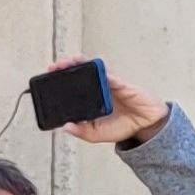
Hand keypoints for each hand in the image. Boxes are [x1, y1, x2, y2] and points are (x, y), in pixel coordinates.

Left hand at [56, 60, 171, 145]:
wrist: (145, 126)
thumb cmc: (122, 126)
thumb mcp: (97, 134)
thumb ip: (82, 131)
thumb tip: (65, 127)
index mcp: (91, 99)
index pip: (74, 86)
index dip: (62, 80)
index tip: (49, 76)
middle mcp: (99, 89)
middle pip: (82, 73)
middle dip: (69, 66)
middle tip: (55, 66)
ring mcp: (111, 85)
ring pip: (96, 70)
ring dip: (84, 63)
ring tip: (71, 60)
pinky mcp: (125, 86)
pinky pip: (115, 79)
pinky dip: (107, 75)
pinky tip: (99, 72)